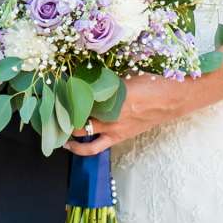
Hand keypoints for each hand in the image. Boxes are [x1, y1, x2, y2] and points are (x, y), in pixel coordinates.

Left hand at [65, 76, 188, 154]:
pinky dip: (82, 146)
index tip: (53, 90)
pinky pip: (96, 146)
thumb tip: (88, 79)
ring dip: (67, 133)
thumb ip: (106, 81)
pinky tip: (73, 144)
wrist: (174, 100)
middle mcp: (109, 113)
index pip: (78, 96)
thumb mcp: (127, 76)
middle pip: (75, 115)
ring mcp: (113, 128)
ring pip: (81, 134)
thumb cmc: (153, 83)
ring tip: (55, 130)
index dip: (64, 94)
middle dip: (60, 114)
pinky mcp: (118, 137)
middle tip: (48, 111)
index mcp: (111, 94)